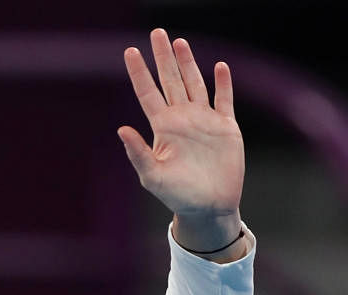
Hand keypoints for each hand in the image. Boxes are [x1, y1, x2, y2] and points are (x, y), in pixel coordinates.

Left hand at [119, 29, 245, 253]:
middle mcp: (182, 119)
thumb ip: (138, 153)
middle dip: (163, 57)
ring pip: (195, 84)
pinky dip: (223, 83)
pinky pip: (224, 100)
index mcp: (163, 128)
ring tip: (180, 43)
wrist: (209, 207)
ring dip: (189, 63)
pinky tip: (219, 67)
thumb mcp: (153, 176)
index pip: (148, 93)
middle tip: (157, 33)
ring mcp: (204, 121)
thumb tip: (121, 129)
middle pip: (170, 80)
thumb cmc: (177, 196)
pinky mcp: (226, 127)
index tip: (130, 51)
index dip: (139, 72)